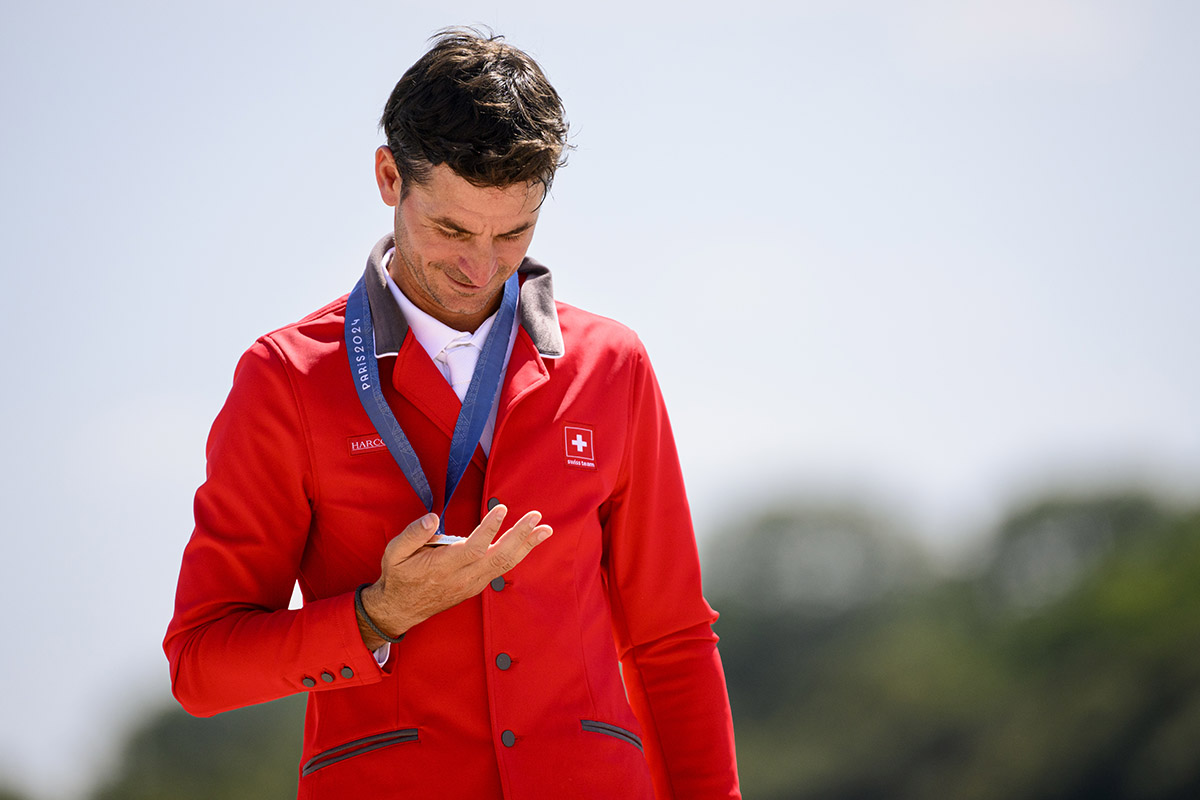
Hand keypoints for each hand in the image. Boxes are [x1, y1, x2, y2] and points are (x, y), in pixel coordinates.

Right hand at [357, 504, 551, 648]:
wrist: (400, 609)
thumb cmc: (398, 576)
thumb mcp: (394, 553)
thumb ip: (413, 534)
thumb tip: (433, 518)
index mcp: (443, 567)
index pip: (473, 548)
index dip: (489, 529)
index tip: (501, 509)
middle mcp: (462, 577)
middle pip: (498, 557)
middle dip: (520, 536)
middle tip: (536, 517)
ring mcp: (472, 584)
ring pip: (504, 565)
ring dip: (526, 546)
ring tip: (544, 528)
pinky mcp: (476, 585)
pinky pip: (501, 569)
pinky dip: (517, 554)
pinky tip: (528, 541)